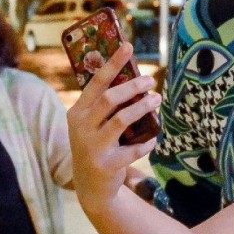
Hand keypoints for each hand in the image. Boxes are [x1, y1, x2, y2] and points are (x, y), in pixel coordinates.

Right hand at [67, 43, 160, 209]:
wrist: (91, 187)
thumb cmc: (96, 146)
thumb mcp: (91, 125)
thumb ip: (104, 105)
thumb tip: (132, 76)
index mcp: (77, 112)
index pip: (95, 82)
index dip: (113, 63)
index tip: (128, 46)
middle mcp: (82, 128)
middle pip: (110, 98)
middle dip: (133, 86)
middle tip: (151, 80)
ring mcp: (93, 147)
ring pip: (122, 120)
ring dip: (143, 108)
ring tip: (156, 100)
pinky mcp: (107, 165)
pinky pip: (134, 149)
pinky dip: (147, 142)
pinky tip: (155, 136)